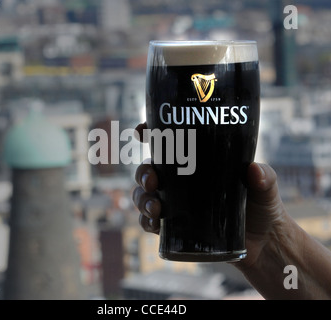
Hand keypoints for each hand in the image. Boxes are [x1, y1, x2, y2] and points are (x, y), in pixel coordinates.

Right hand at [132, 122, 285, 268]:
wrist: (262, 241)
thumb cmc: (262, 206)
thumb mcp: (265, 187)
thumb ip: (265, 177)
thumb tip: (254, 170)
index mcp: (197, 163)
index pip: (167, 143)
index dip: (149, 133)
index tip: (141, 131)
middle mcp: (181, 181)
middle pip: (149, 170)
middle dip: (143, 173)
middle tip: (152, 181)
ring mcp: (176, 204)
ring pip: (144, 195)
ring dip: (141, 200)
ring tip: (155, 209)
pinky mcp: (175, 227)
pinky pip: (150, 222)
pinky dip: (146, 222)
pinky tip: (154, 224)